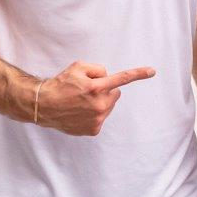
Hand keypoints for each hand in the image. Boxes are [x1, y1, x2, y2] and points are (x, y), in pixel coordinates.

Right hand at [36, 61, 154, 135]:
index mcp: (96, 87)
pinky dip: (94, 114)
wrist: (43, 105)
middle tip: (87, 91)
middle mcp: (99, 104)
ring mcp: (97, 119)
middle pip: (115, 93)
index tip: (152, 71)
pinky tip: (80, 112)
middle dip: (105, 90)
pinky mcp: (93, 129)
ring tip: (81, 102)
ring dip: (100, 102)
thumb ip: (98, 69)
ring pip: (109, 106)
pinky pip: (102, 117)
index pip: (122, 78)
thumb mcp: (78, 67)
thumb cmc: (60, 84)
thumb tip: (108, 77)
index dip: (139, 74)